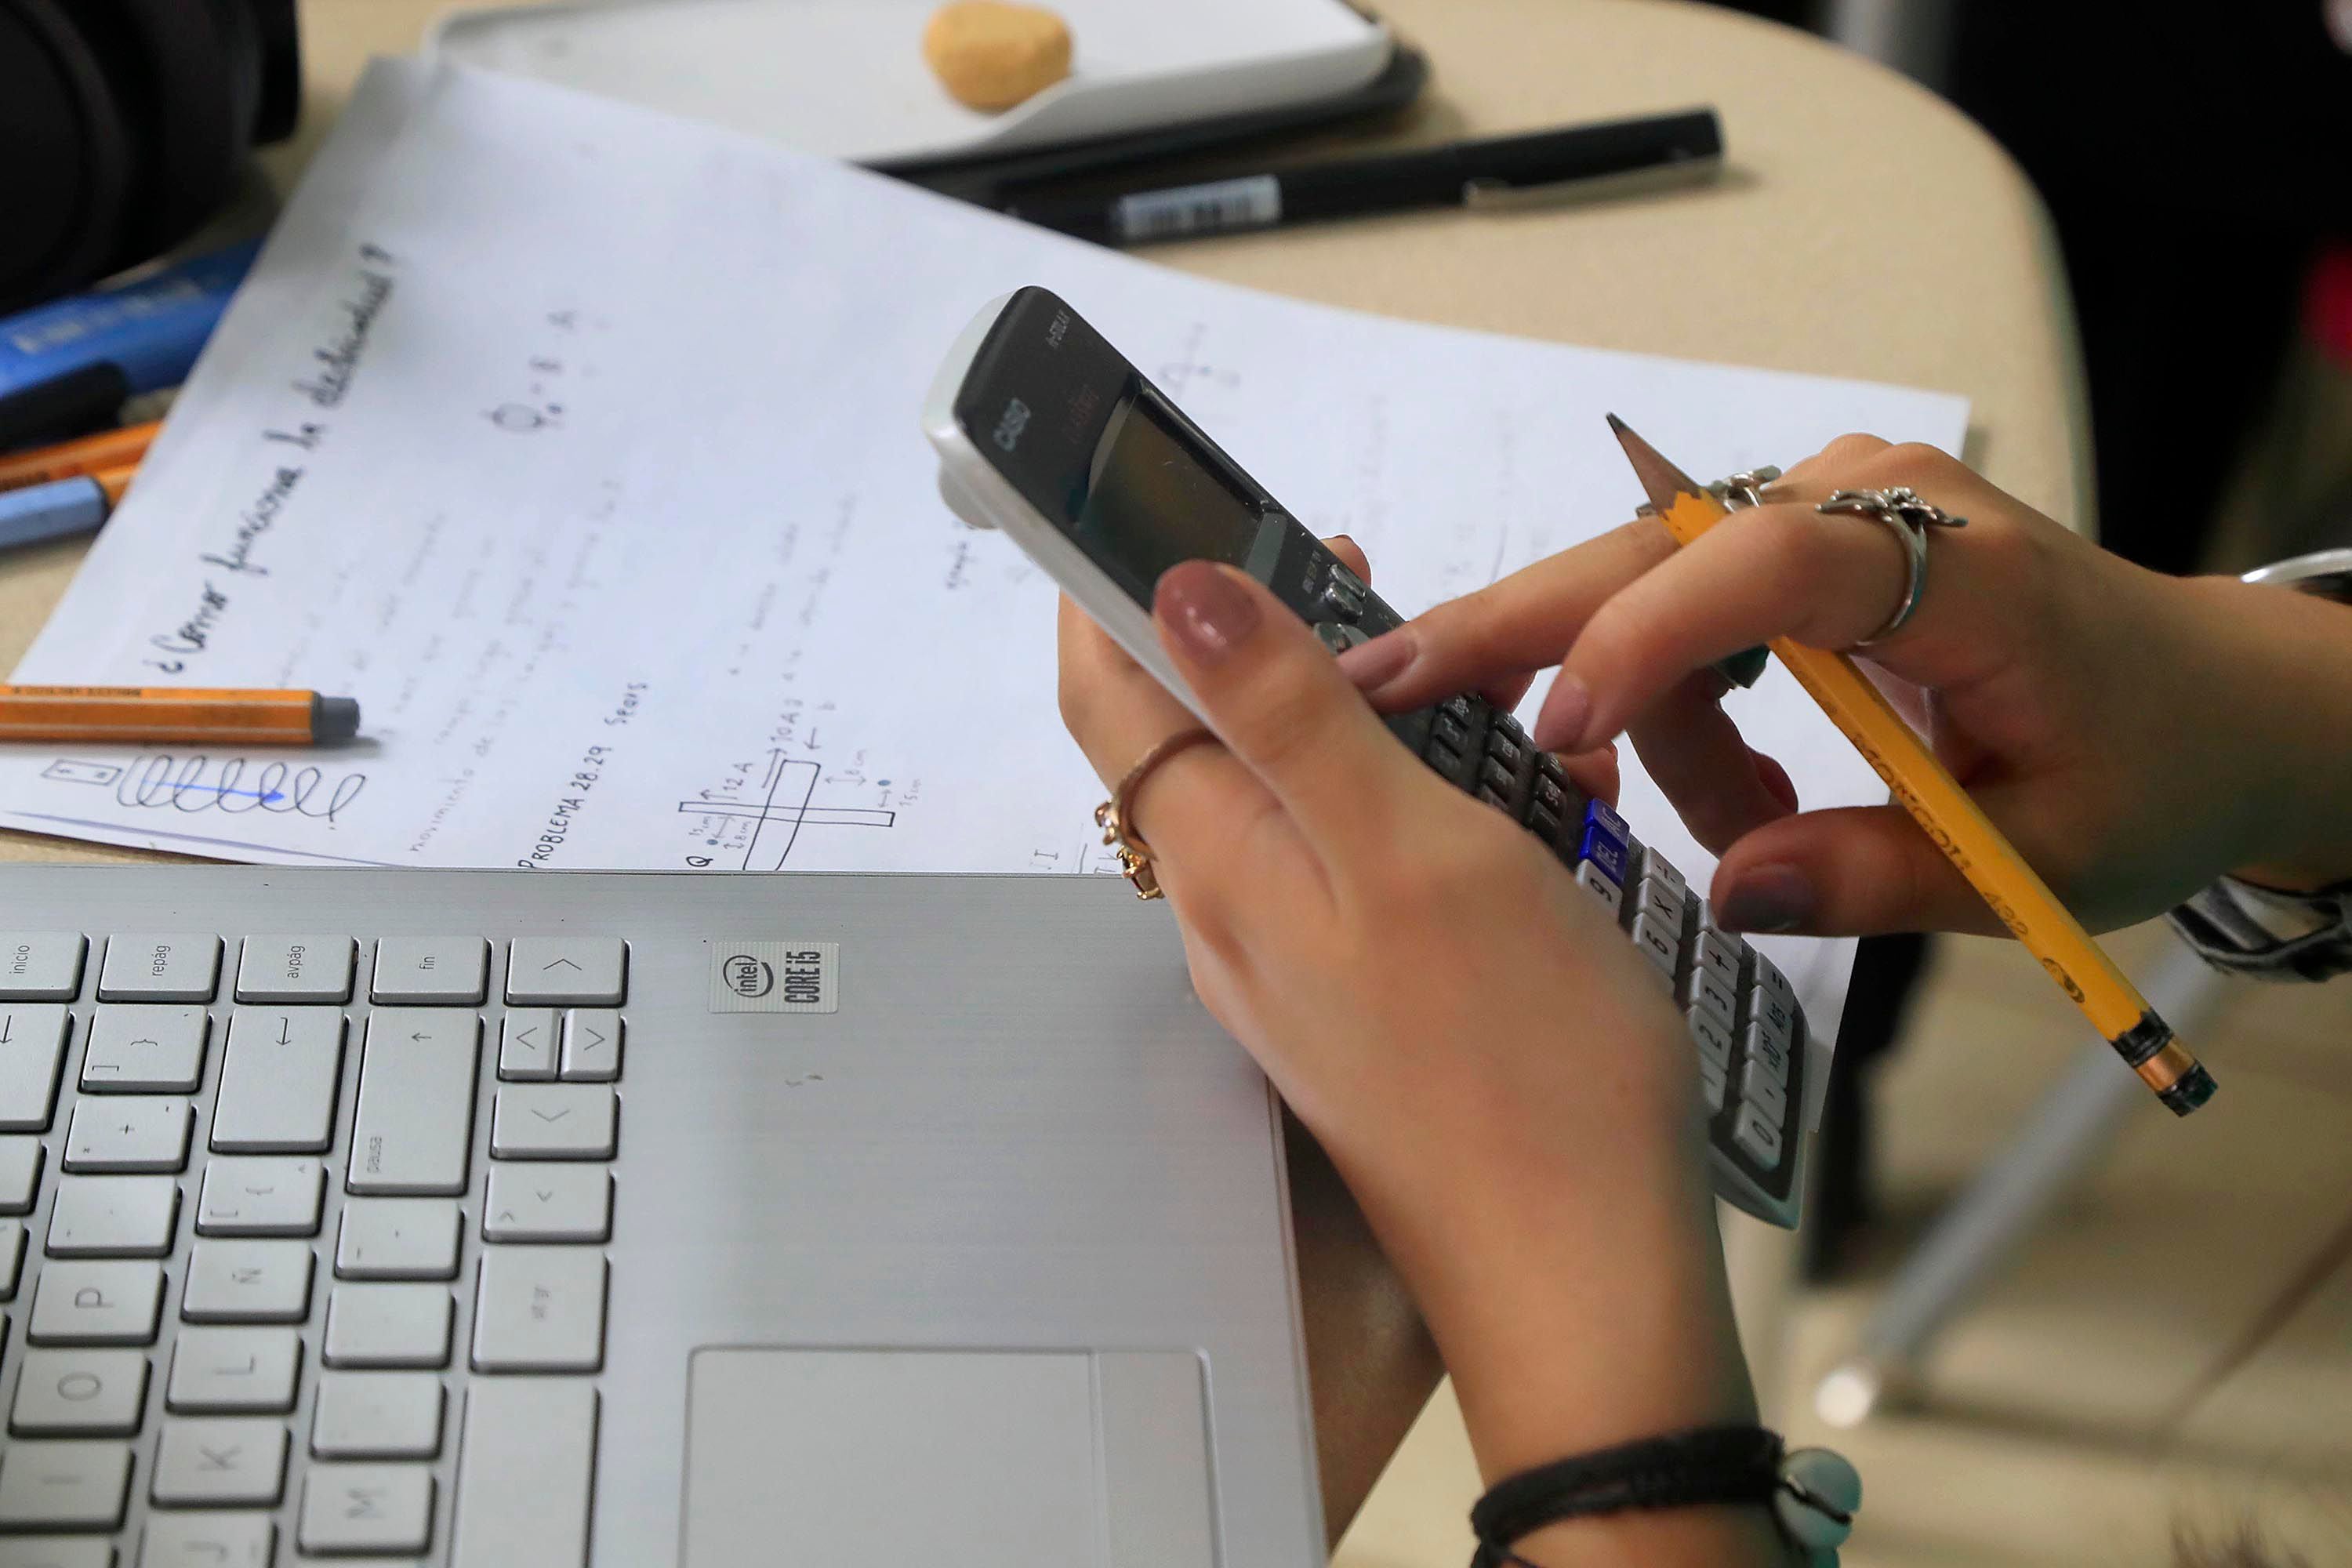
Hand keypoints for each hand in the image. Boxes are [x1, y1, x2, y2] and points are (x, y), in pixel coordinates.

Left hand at [1058, 543, 1781, 1563]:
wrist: (1587, 1275)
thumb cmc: (1519, 1062)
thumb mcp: (1408, 852)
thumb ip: (1291, 719)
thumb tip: (1173, 592)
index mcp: (1223, 864)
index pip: (1111, 699)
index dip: (1112, 591)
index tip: (1149, 501)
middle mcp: (1237, 916)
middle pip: (1216, 736)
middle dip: (1289, 643)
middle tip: (1383, 582)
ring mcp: (1304, 969)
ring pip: (1315, 798)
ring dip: (1395, 730)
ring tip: (1514, 710)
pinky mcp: (1375, 1008)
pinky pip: (1382, 871)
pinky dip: (1448, 816)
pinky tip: (1553, 816)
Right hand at [1339, 436, 2351, 937]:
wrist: (2202, 701)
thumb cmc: (2145, 767)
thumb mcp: (2042, 858)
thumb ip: (1883, 877)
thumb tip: (1732, 895)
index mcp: (1960, 565)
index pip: (1770, 560)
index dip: (1653, 634)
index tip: (1564, 723)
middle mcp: (1869, 500)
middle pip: (1651, 553)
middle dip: (1518, 631)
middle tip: (1383, 691)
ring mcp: (1824, 509)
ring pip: (1645, 601)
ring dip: (1650, 729)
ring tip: (1743, 832)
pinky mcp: (1796, 542)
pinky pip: (1679, 616)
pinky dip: (1674, 710)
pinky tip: (1738, 793)